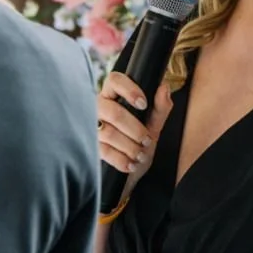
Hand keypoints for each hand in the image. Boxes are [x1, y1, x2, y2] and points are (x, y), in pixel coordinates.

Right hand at [95, 71, 166, 185]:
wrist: (130, 171)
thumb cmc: (139, 142)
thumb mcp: (153, 125)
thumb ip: (160, 107)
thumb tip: (163, 87)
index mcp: (113, 96)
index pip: (114, 80)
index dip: (129, 89)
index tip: (143, 104)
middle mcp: (98, 108)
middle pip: (113, 112)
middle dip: (134, 129)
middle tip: (146, 139)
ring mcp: (90, 127)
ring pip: (108, 132)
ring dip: (129, 146)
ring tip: (140, 154)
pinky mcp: (89, 146)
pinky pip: (103, 150)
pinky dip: (121, 159)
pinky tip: (130, 164)